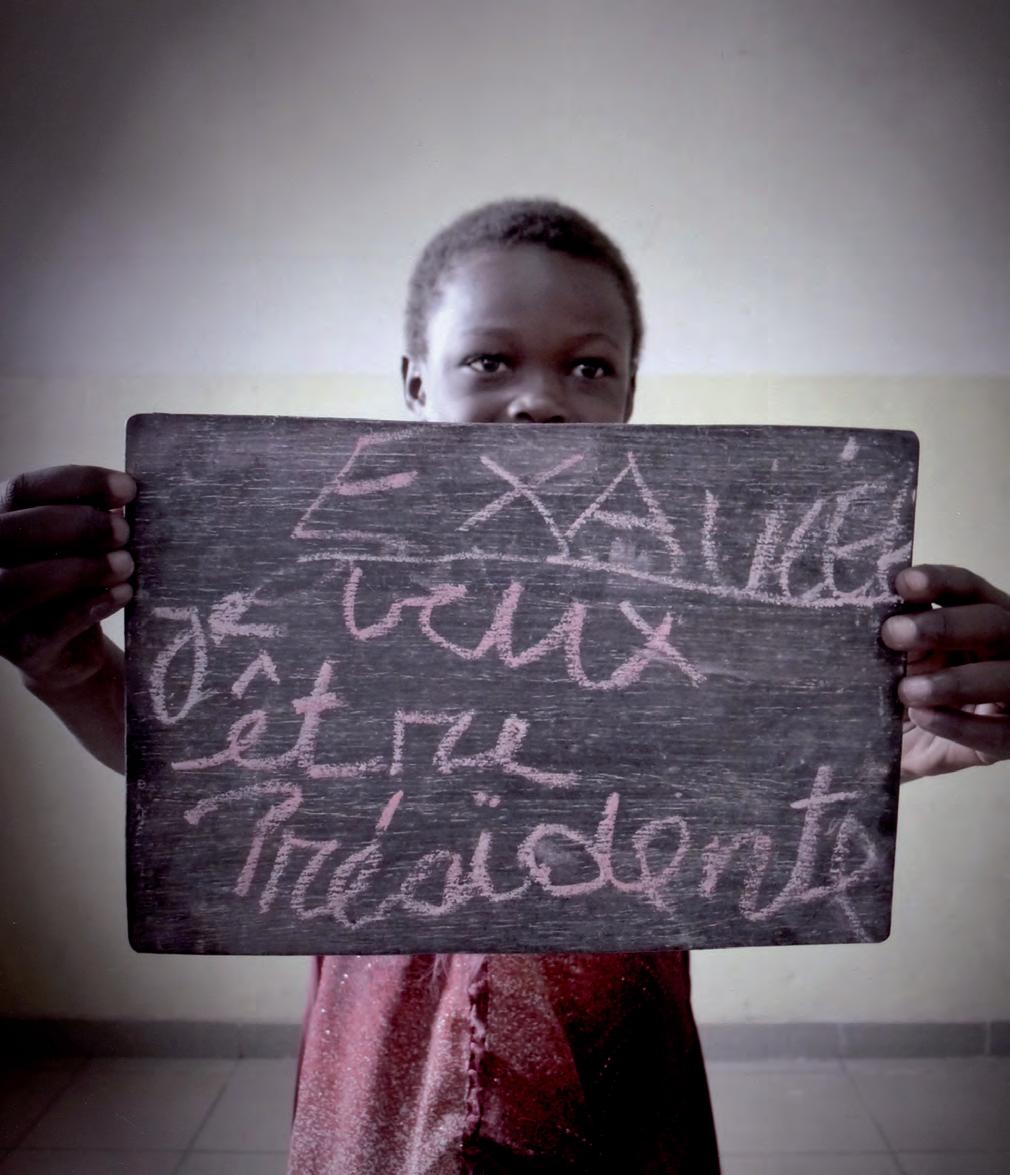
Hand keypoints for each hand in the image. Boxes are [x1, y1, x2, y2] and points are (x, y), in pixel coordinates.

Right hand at [0, 465, 135, 693]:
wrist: (71, 648)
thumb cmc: (77, 580)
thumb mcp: (82, 543)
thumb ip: (94, 516)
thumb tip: (120, 497)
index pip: (24, 489)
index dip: (78, 483)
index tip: (127, 488)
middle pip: (14, 532)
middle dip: (78, 526)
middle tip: (124, 530)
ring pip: (23, 581)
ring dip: (83, 568)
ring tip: (125, 563)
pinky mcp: (19, 647)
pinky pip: (51, 624)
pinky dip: (91, 605)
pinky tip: (122, 593)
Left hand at [883, 565, 1009, 780]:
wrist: (908, 751)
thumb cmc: (904, 695)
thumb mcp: (897, 664)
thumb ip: (896, 641)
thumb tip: (866, 615)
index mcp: (978, 620)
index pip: (969, 589)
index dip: (940, 582)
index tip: (901, 583)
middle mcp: (1006, 649)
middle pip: (995, 624)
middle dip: (945, 626)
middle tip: (893, 633)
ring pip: (1007, 677)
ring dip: (955, 681)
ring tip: (906, 691)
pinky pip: (1001, 731)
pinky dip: (961, 725)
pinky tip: (924, 718)